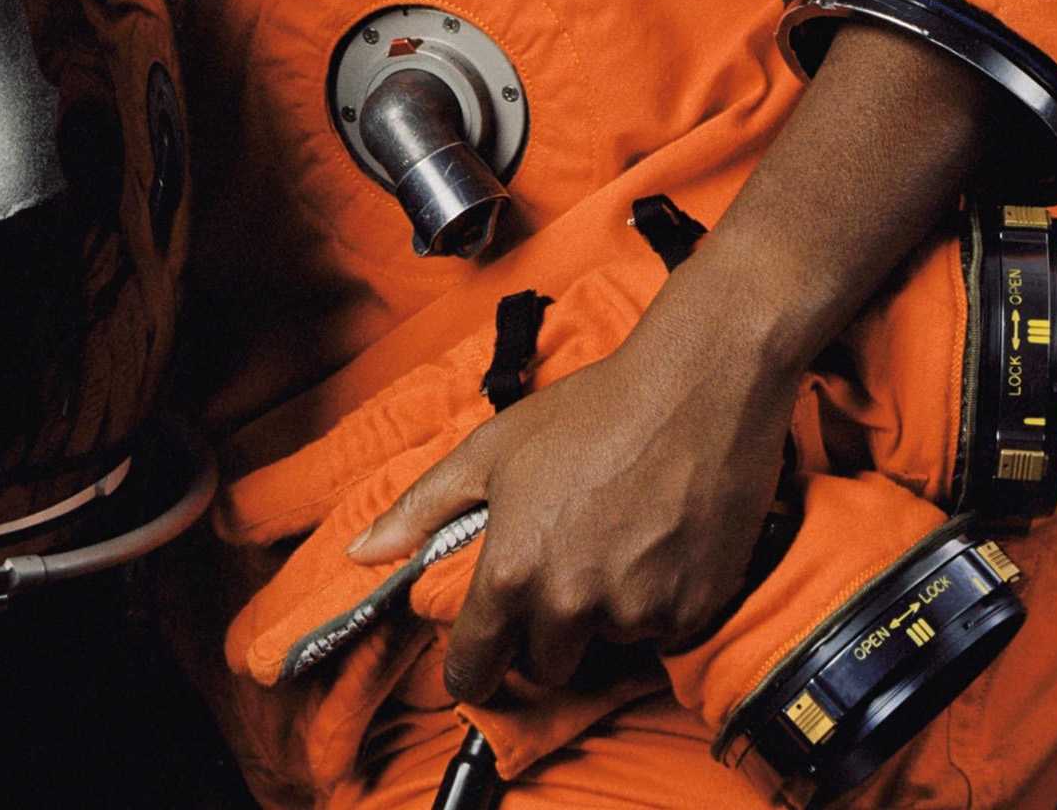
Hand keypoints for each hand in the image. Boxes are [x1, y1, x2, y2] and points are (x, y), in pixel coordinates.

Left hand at [347, 256, 799, 703]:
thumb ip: (421, 508)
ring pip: (607, 646)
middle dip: (545, 631)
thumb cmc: (590, 411)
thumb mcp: (491, 448)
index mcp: (516, 571)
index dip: (472, 664)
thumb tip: (360, 553)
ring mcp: (638, 614)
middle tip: (562, 567)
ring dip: (607, 613)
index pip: (474, 667)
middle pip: (544, 664)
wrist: (696, 389)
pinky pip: (663, 633)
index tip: (480, 653)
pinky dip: (659, 603)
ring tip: (618, 539)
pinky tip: (659, 544)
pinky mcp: (693, 614)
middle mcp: (574, 606)